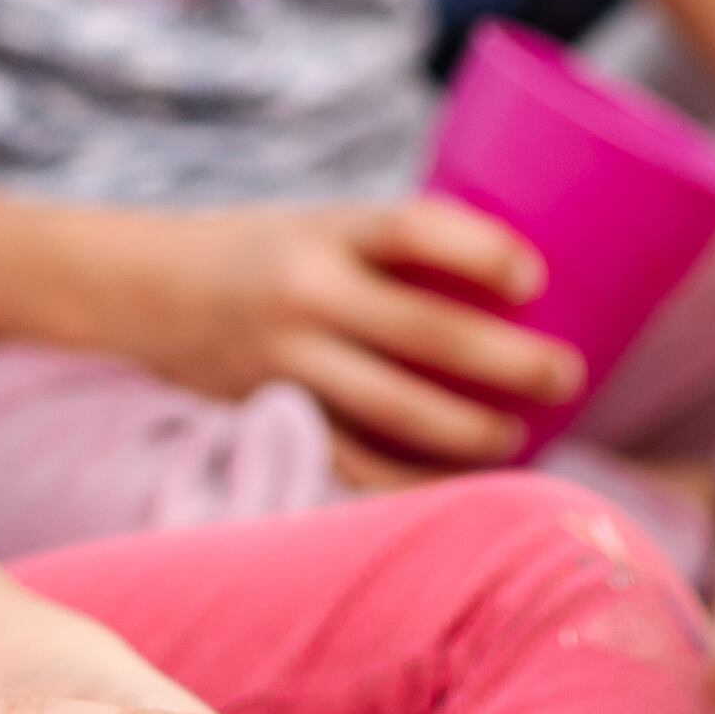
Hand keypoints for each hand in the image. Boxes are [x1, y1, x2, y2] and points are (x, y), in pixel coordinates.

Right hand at [110, 198, 584, 466]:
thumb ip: (397, 251)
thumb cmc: (266, 252)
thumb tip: (521, 278)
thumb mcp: (322, 225)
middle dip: (506, 360)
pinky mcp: (276, 415)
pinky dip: (406, 481)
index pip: (413, 230)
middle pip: (422, 331)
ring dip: (466, 432)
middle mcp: (305, 294)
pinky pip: (352, 461)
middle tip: (566, 376)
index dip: (480, 251)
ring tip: (515, 439)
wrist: (149, 290)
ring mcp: (287, 360)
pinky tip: (452, 488)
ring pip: (392, 410)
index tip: (535, 277)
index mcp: (326, 231)